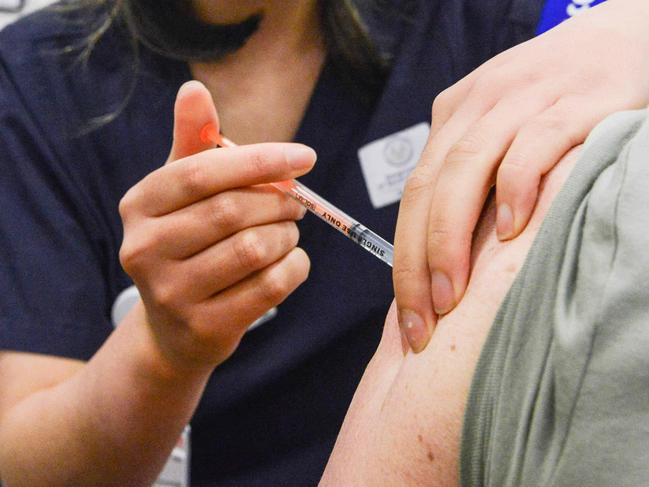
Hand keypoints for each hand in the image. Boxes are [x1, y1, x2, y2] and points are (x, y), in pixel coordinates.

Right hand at [118, 81, 314, 370]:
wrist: (175, 329)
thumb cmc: (188, 243)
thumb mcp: (184, 194)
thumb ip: (193, 142)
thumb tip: (194, 88)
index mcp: (139, 205)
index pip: (202, 172)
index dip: (260, 160)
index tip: (306, 157)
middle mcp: (143, 250)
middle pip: (233, 211)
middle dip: (279, 202)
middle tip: (296, 203)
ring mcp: (170, 295)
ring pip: (255, 249)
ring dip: (287, 236)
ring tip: (288, 233)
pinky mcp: (204, 328)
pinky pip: (270, 287)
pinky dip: (294, 268)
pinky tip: (291, 262)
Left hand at [393, 0, 648, 351]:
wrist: (621, 36)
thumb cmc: (558, 100)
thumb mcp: (502, 129)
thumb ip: (473, 177)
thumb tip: (446, 256)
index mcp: (454, 116)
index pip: (413, 193)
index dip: (403, 257)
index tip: (408, 314)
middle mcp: (476, 104)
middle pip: (428, 187)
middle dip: (417, 260)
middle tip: (421, 321)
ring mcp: (521, 99)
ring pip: (466, 169)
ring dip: (451, 237)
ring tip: (450, 295)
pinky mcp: (572, 101)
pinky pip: (533, 145)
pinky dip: (515, 187)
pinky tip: (511, 231)